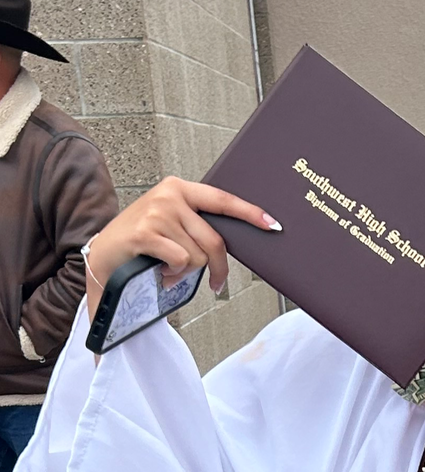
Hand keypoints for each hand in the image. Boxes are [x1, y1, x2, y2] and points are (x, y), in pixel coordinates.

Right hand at [85, 176, 280, 293]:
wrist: (104, 255)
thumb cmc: (144, 240)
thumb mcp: (173, 223)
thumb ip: (199, 224)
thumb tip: (232, 241)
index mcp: (180, 188)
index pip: (223, 200)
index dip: (250, 213)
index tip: (273, 224)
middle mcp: (170, 196)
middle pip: (214, 241)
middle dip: (219, 268)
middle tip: (216, 283)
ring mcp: (157, 212)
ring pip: (197, 256)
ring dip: (185, 272)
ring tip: (168, 268)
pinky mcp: (145, 232)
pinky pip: (180, 261)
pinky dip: (173, 274)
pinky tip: (159, 270)